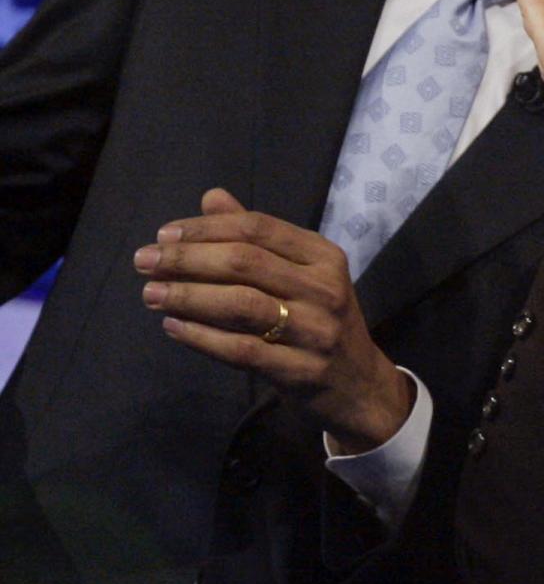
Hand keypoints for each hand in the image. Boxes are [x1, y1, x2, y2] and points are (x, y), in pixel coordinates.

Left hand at [135, 189, 411, 451]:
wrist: (359, 386)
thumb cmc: (320, 320)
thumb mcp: (303, 273)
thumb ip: (258, 237)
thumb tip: (211, 197)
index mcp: (323, 256)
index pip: (258, 228)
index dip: (206, 228)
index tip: (164, 234)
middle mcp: (324, 288)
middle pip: (246, 262)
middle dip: (188, 259)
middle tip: (144, 262)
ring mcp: (315, 331)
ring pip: (241, 304)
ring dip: (188, 296)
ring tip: (150, 293)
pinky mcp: (300, 370)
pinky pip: (241, 350)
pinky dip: (202, 337)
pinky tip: (173, 327)